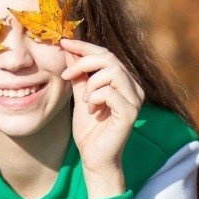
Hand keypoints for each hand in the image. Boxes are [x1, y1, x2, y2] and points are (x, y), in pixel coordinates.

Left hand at [60, 38, 143, 181]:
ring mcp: (134, 100)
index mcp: (123, 81)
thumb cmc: (89, 128)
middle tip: (66, 76)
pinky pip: (111, 92)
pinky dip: (96, 97)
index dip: (84, 45)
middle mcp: (133, 87)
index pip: (105, 54)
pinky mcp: (130, 113)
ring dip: (91, 83)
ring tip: (85, 100)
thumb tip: (69, 49)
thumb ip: (78, 74)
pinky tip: (92, 109)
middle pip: (109, 58)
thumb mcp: (80, 95)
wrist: (93, 157)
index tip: (63, 42)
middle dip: (83, 62)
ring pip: (112, 72)